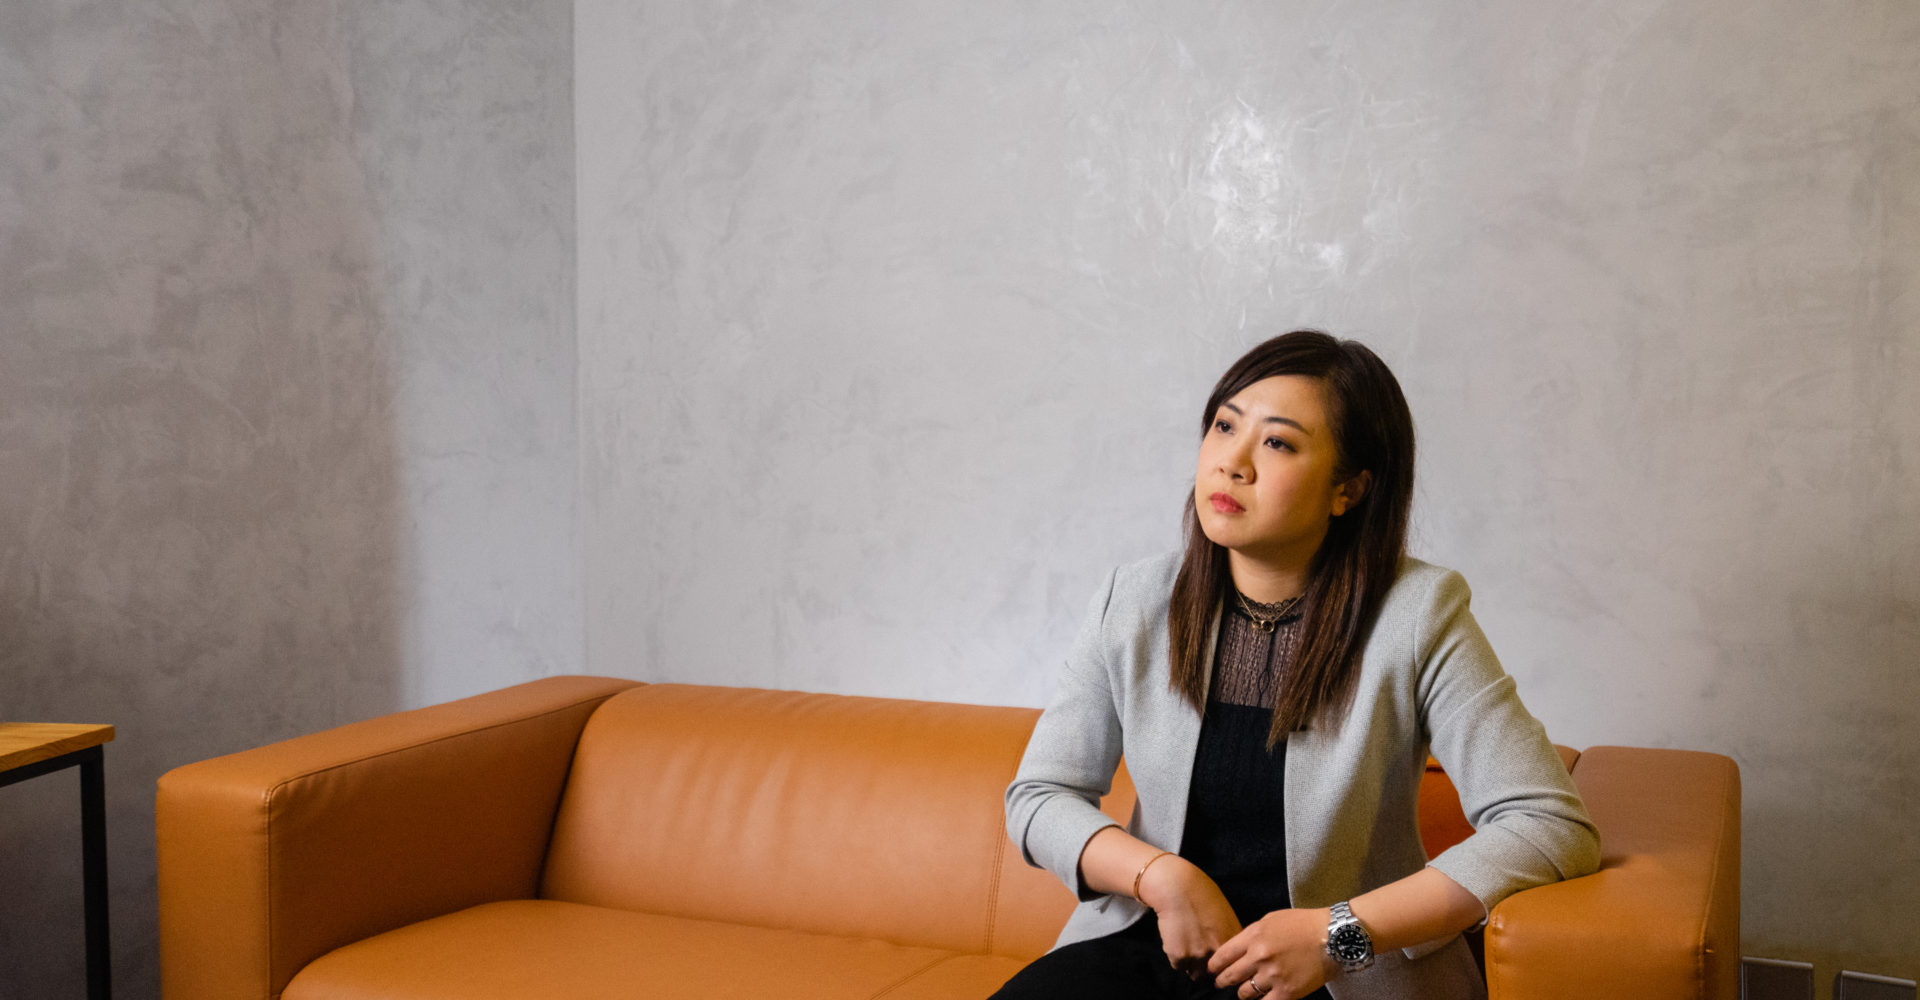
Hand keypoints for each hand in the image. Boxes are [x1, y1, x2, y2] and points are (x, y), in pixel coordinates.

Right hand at [1137, 856, 1242, 980]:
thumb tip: (1230, 953)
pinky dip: (1177, 958)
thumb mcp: (1226, 916)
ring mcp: (1199, 956)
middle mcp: (1218, 952)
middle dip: (1209, 970)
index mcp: (1233, 943)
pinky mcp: (1180, 957)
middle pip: (1215, 975)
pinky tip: (1176, 940)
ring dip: (1192, 967)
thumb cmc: (1201, 896)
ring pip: (1196, 975)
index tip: (1218, 965)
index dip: (1225, 968)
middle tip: (1200, 957)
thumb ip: (1229, 936)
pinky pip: (1178, 966)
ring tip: (1187, 948)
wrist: (1178, 887)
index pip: (1232, 968)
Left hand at [1207, 907, 1335, 999]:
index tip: (1212, 970)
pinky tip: (1263, 999)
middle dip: (1223, 982)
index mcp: (1254, 936)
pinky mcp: (1288, 992)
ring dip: (1243, 993)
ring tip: (1245, 992)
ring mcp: (1273, 976)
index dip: (1214, 966)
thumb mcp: (1271, 920)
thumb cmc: (1303, 924)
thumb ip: (1251, 935)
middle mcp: (1259, 956)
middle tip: (1221, 984)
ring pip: (1245, 993)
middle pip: (1230, 976)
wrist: (1333, 936)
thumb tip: (1236, 951)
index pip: (1223, 955)